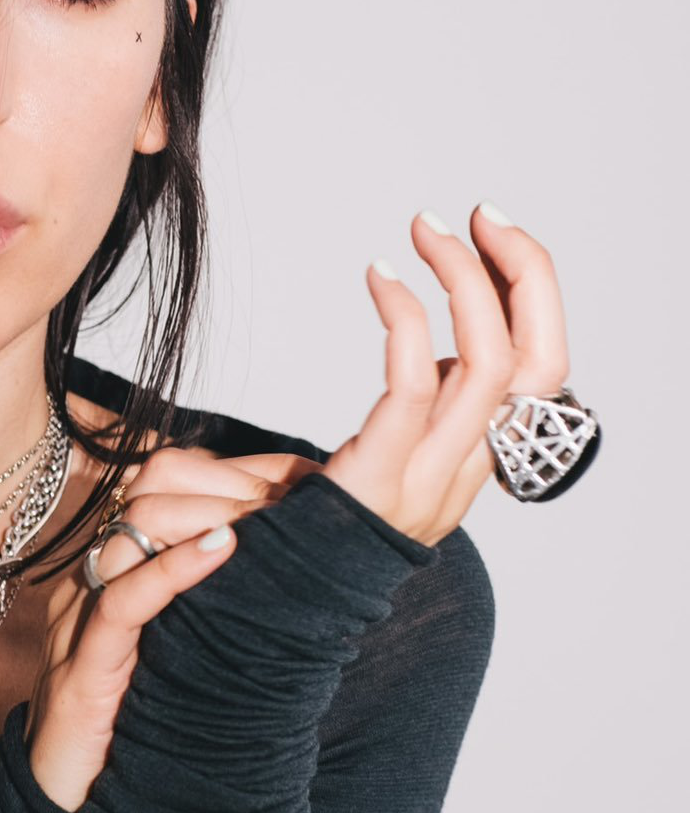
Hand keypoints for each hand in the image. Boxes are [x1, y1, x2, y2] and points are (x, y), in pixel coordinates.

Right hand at [25, 444, 321, 811]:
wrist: (68, 809)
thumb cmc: (132, 731)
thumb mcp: (181, 651)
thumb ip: (213, 607)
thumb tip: (284, 575)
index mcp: (114, 573)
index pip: (166, 492)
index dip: (233, 480)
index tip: (302, 481)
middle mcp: (91, 583)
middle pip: (151, 498)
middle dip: (228, 488)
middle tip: (297, 489)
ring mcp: (80, 620)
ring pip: (134, 535)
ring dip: (207, 516)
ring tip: (271, 511)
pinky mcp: (82, 666)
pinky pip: (122, 600)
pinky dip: (173, 570)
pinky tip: (222, 547)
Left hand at [322, 202, 569, 546]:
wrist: (267, 596)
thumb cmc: (309, 520)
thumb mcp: (386, 455)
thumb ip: (418, 409)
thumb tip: (428, 345)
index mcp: (476, 459)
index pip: (544, 370)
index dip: (535, 297)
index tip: (496, 238)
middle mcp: (466, 470)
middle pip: (538, 362)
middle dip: (524, 275)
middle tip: (479, 216)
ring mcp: (428, 482)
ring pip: (490, 365)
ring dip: (466, 280)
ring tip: (426, 231)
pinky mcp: (379, 481)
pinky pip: (414, 388)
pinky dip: (404, 318)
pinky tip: (379, 276)